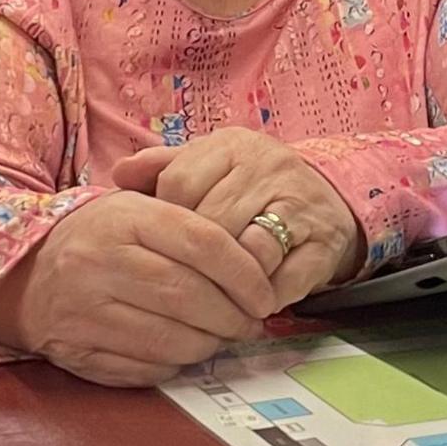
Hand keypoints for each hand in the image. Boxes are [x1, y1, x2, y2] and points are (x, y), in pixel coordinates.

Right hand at [0, 191, 275, 387]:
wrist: (18, 271)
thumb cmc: (99, 236)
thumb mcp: (137, 208)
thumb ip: (192, 222)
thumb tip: (256, 258)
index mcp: (125, 218)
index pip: (203, 242)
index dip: (245, 273)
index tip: (264, 294)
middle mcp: (100, 262)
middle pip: (189, 295)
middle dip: (233, 316)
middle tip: (251, 322)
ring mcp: (84, 310)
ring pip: (170, 339)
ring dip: (208, 345)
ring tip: (221, 337)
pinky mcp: (75, 351)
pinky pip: (142, 368)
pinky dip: (173, 365)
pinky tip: (182, 352)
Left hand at [112, 128, 365, 309]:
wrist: (327, 202)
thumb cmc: (251, 188)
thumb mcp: (209, 167)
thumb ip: (164, 167)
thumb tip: (119, 174)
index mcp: (233, 145)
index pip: (180, 183)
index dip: (168, 220)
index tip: (168, 241)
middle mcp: (269, 167)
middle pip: (212, 222)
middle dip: (196, 258)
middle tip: (188, 278)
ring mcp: (301, 204)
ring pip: (250, 251)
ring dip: (231, 281)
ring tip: (220, 293)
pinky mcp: (325, 243)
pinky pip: (285, 279)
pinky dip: (265, 296)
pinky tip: (253, 300)